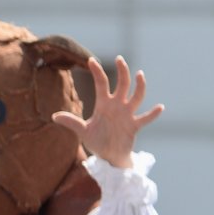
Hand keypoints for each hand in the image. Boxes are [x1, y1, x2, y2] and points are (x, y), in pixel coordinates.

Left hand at [53, 55, 162, 169]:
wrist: (109, 156)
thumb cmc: (97, 140)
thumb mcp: (83, 131)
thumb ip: (71, 122)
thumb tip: (53, 116)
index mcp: (104, 105)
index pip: (101, 84)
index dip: (97, 72)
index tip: (91, 60)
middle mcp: (117, 106)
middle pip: (122, 84)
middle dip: (122, 72)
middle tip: (119, 59)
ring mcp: (127, 115)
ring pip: (136, 97)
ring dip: (139, 86)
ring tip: (140, 75)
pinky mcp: (134, 126)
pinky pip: (145, 118)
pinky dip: (153, 114)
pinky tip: (160, 107)